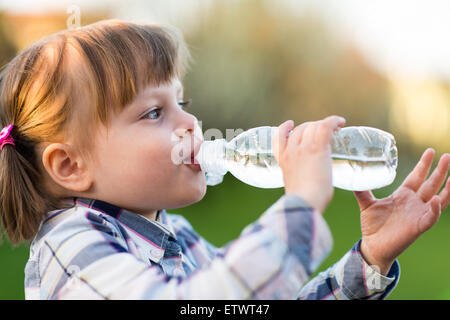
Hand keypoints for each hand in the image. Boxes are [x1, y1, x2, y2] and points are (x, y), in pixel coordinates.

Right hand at [272, 116, 345, 212]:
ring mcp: (303, 148)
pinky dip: (333, 121)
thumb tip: (313, 188)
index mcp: (283, 160)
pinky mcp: (317, 149)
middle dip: (312, 127)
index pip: (279, 137)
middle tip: (325, 132)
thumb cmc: (303, 202)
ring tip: (336, 129)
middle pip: (301, 128)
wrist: (304, 202)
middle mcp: (291, 150)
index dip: (285, 128)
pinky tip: (341, 122)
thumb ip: (301, 182)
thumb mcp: (296, 187)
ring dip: (325, 125)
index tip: (291, 124)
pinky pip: (325, 126)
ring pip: (314, 126)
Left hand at [355, 149, 449, 274]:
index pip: (417, 177)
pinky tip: (438, 199)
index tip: (430, 151)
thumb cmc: (372, 225)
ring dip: (447, 187)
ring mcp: (418, 214)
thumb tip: (351, 176)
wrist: (372, 245)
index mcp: (403, 195)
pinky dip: (435, 209)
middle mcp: (414, 203)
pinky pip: (431, 217)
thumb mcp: (366, 203)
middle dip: (439, 170)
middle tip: (447, 156)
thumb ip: (361, 190)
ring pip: (439, 198)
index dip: (424, 165)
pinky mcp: (418, 226)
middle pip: (431, 184)